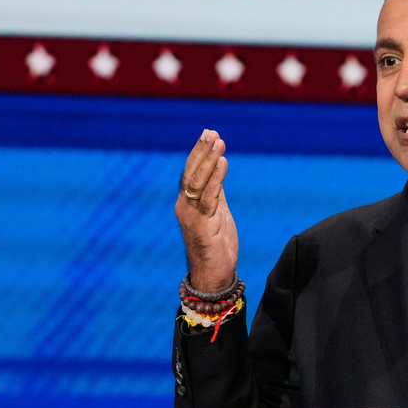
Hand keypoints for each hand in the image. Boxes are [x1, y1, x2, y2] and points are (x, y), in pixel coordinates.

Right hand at [175, 129, 238, 291]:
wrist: (213, 275)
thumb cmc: (216, 245)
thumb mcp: (218, 212)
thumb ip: (215, 192)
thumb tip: (218, 170)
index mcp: (188, 202)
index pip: (191, 171)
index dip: (200, 152)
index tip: (210, 134)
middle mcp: (185, 205)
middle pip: (192, 172)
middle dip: (202, 151)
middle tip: (212, 132)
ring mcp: (191, 215)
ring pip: (198, 181)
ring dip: (209, 160)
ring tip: (219, 142)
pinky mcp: (202, 225)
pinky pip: (209, 197)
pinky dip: (216, 179)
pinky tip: (223, 163)